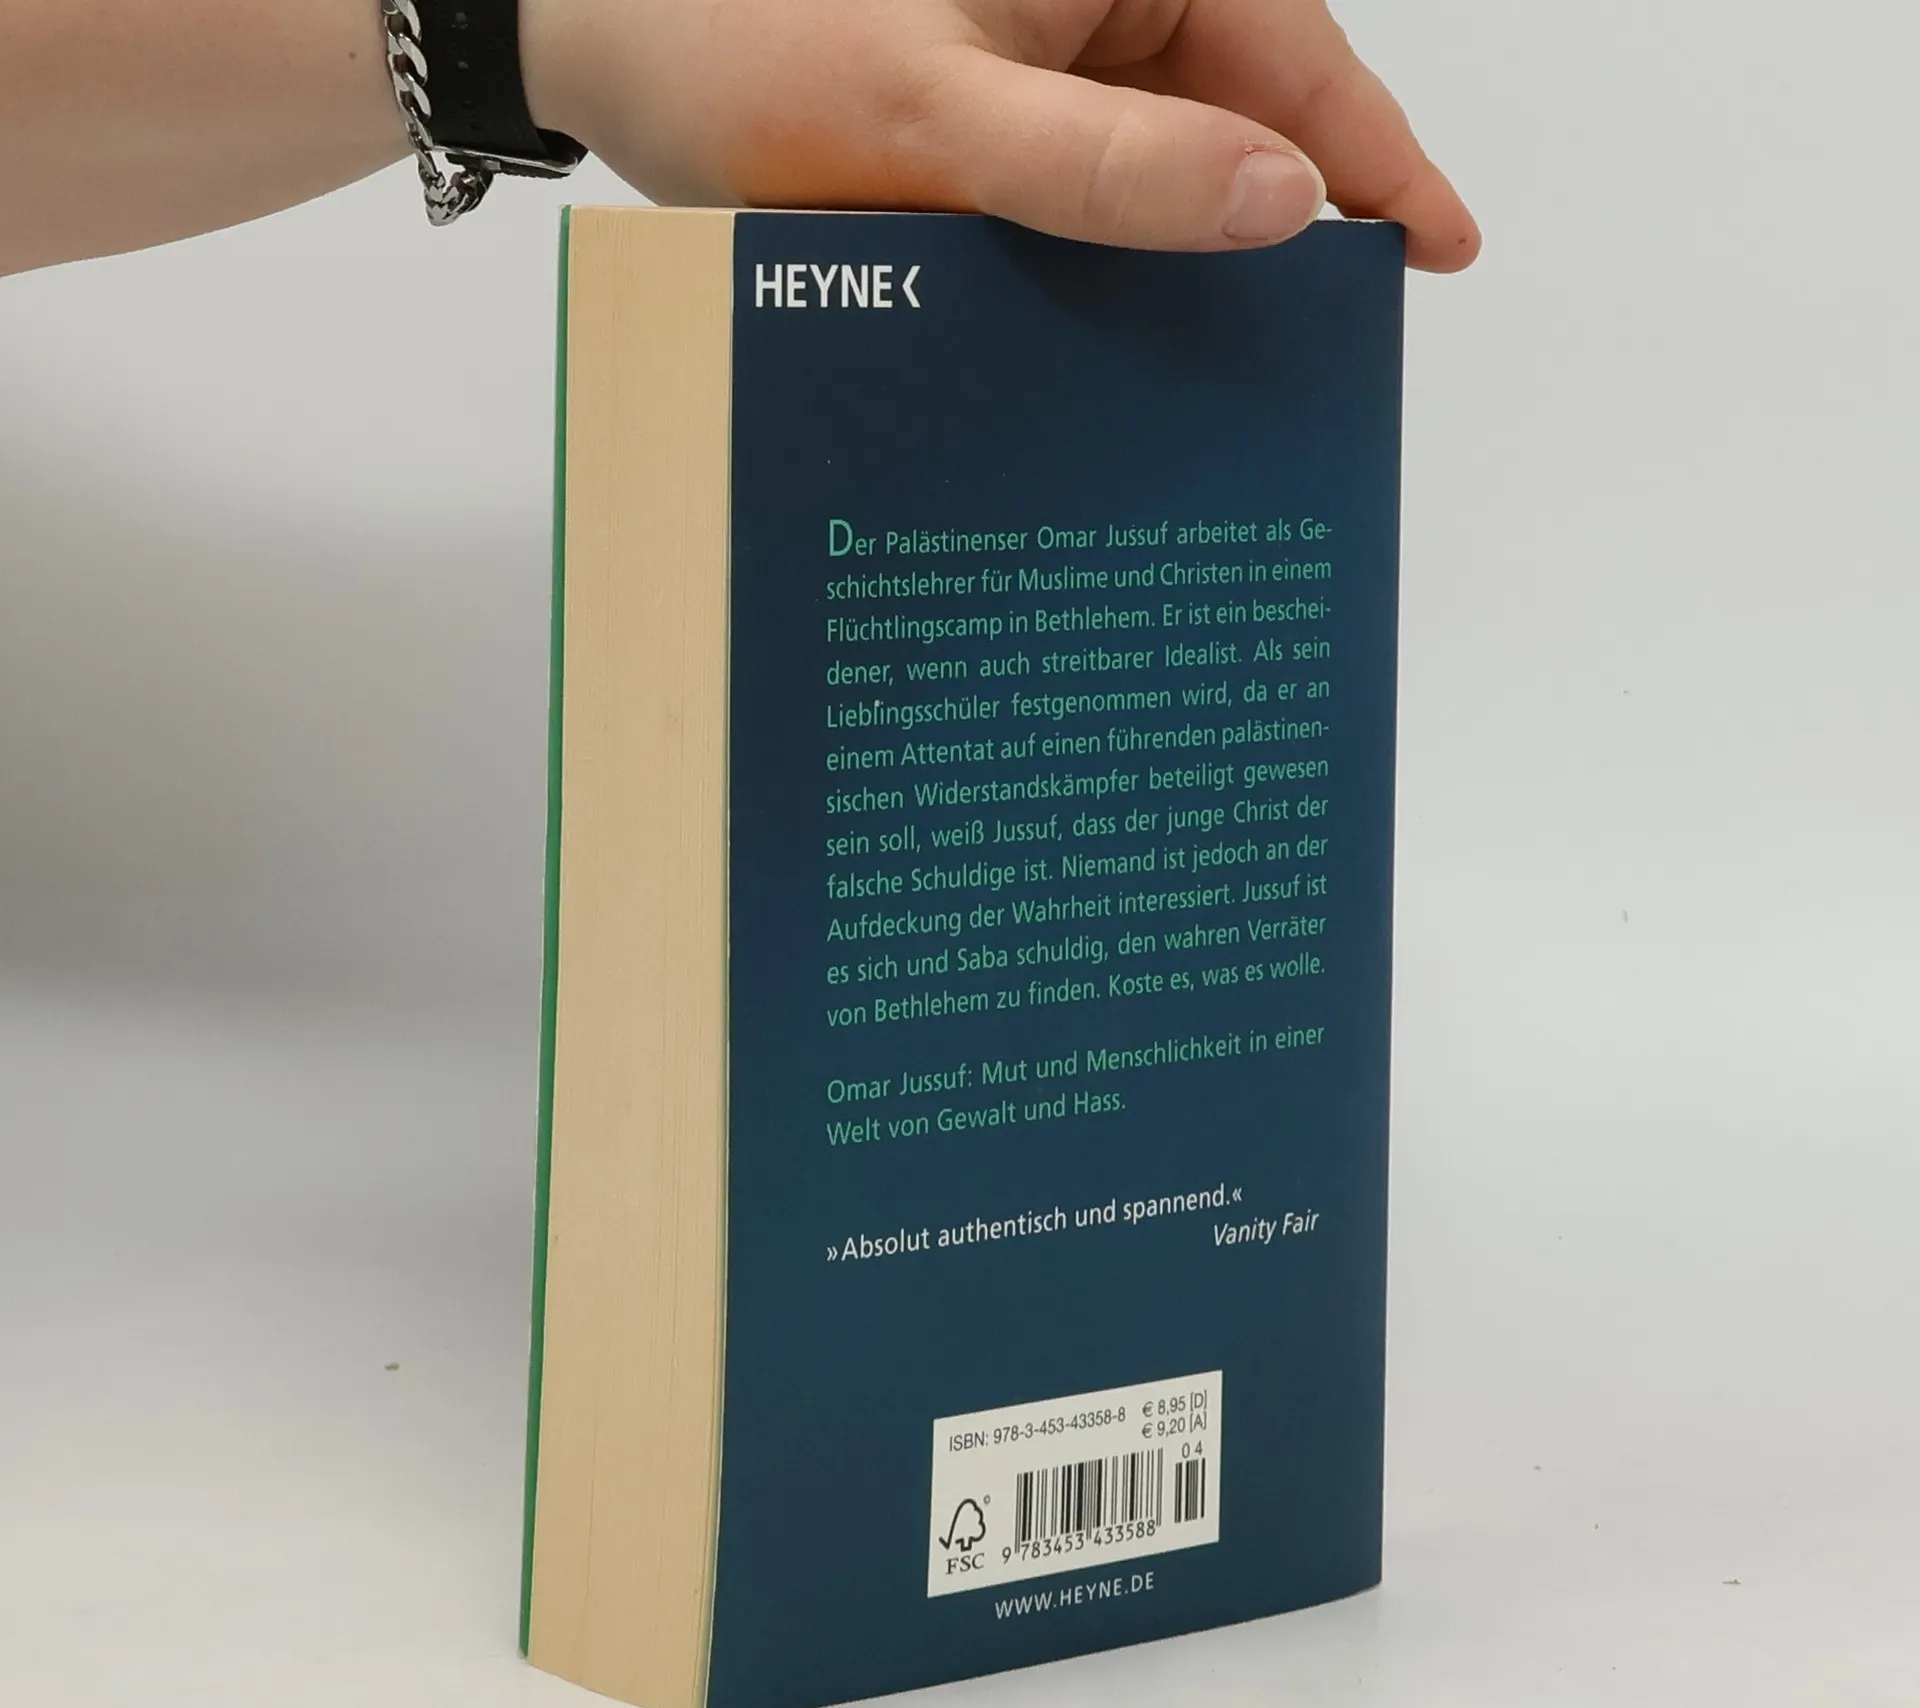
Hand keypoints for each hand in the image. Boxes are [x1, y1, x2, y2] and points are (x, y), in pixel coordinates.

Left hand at [525, 0, 1477, 267]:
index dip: (1375, 160)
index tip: (1442, 249)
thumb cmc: (741, 46)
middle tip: (1323, 358)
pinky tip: (1119, 333)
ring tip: (1226, 372)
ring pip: (1162, 157)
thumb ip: (1109, 170)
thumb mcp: (936, 123)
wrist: (599, 38)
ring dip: (1189, 254)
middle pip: (1237, 111)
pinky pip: (1084, 181)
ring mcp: (1041, 46)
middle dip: (1280, 227)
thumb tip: (1284, 205)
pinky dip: (1107, 253)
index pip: (1292, 57)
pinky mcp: (991, 99)